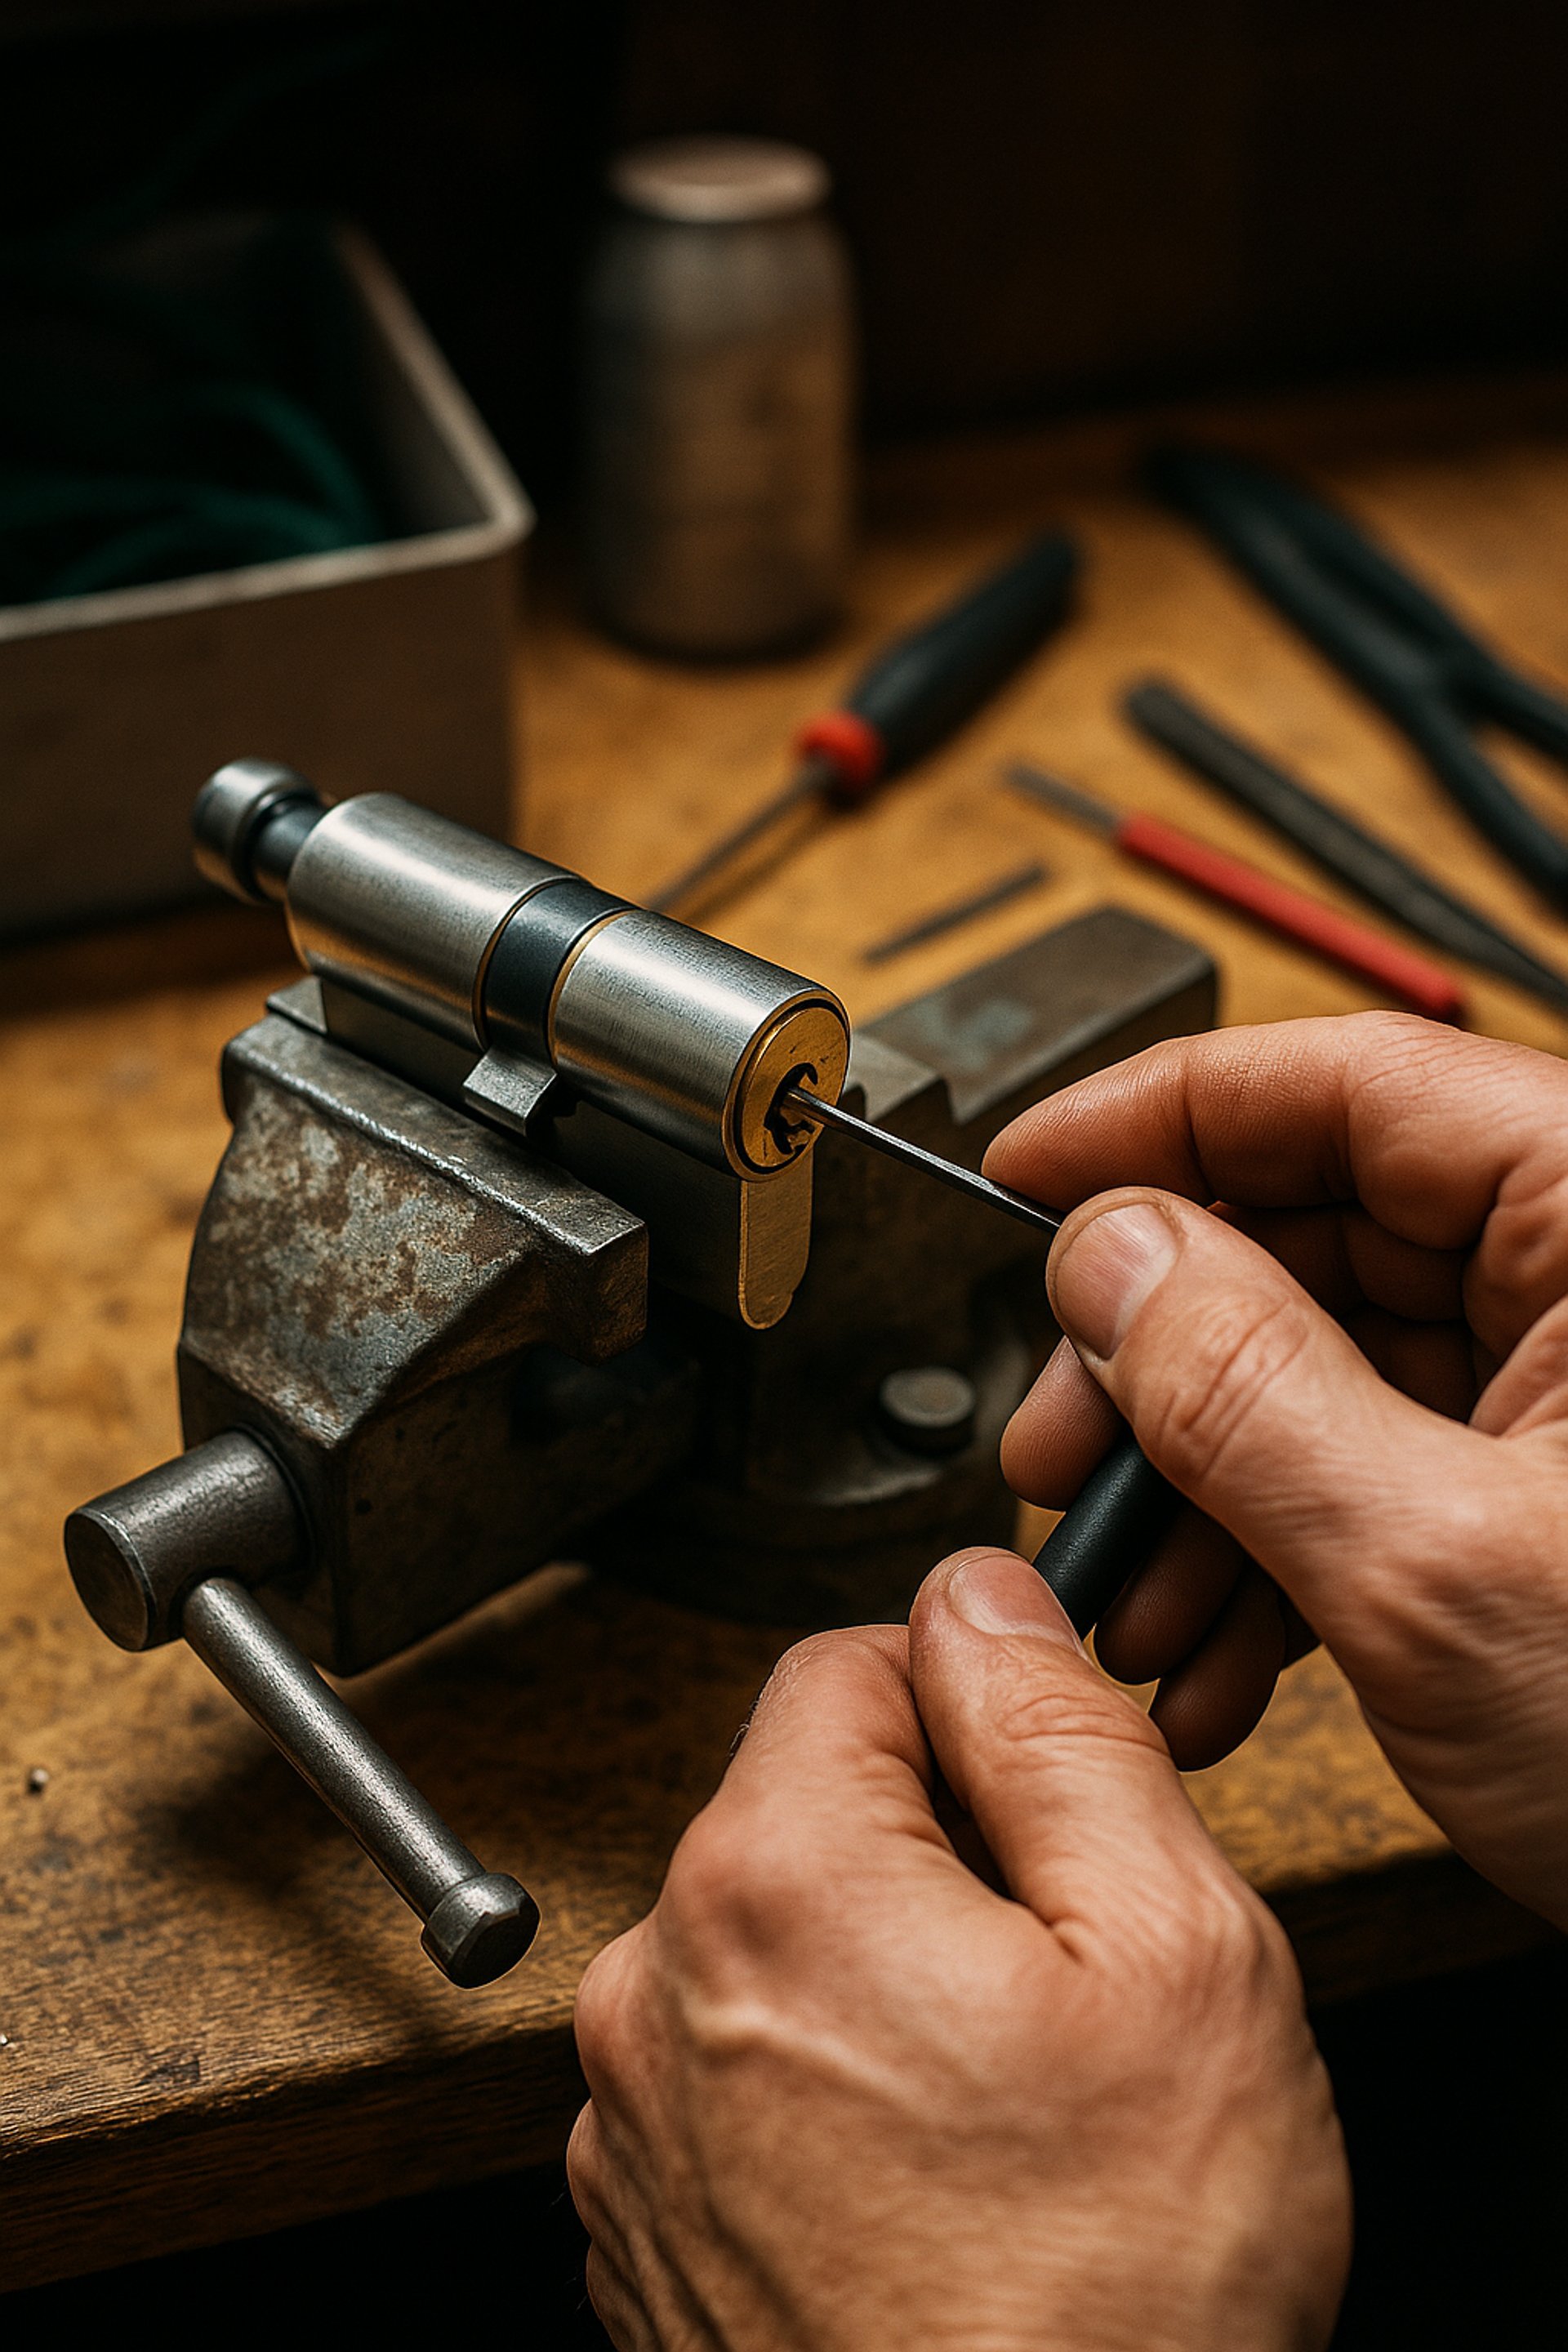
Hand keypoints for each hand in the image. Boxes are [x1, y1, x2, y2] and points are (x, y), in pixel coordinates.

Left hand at [570, 1550, 1347, 2351]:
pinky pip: (745, 2079)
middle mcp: (660, 1991)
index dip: (976, 1699)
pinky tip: (940, 2188)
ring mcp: (639, 2125)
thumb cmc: (1113, 2310)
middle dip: (939, 1851)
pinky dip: (834, 2093)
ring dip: (888, 1981)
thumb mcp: (1171, 1949)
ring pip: (781, 1947)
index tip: (1046, 1782)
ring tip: (1007, 2109)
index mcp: (773, 1881)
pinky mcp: (650, 2233)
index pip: (849, 1658)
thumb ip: (1058, 1727)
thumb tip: (988, 1598)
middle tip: (1063, 1980)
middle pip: (808, 1806)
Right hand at [990, 1012, 1567, 1926]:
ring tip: (1129, 1610)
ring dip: (1194, 1498)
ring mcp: (1565, 1394)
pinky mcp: (1543, 1493)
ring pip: (1316, 1372)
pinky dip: (1269, 1563)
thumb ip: (1245, 1391)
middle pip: (1309, 1237)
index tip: (1024, 1171)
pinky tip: (1210, 1661)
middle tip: (1054, 1453)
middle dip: (1153, 1368)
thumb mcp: (1437, 1567)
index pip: (1348, 1086)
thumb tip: (1108, 1250)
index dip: (1158, 1119)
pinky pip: (1366, 1473)